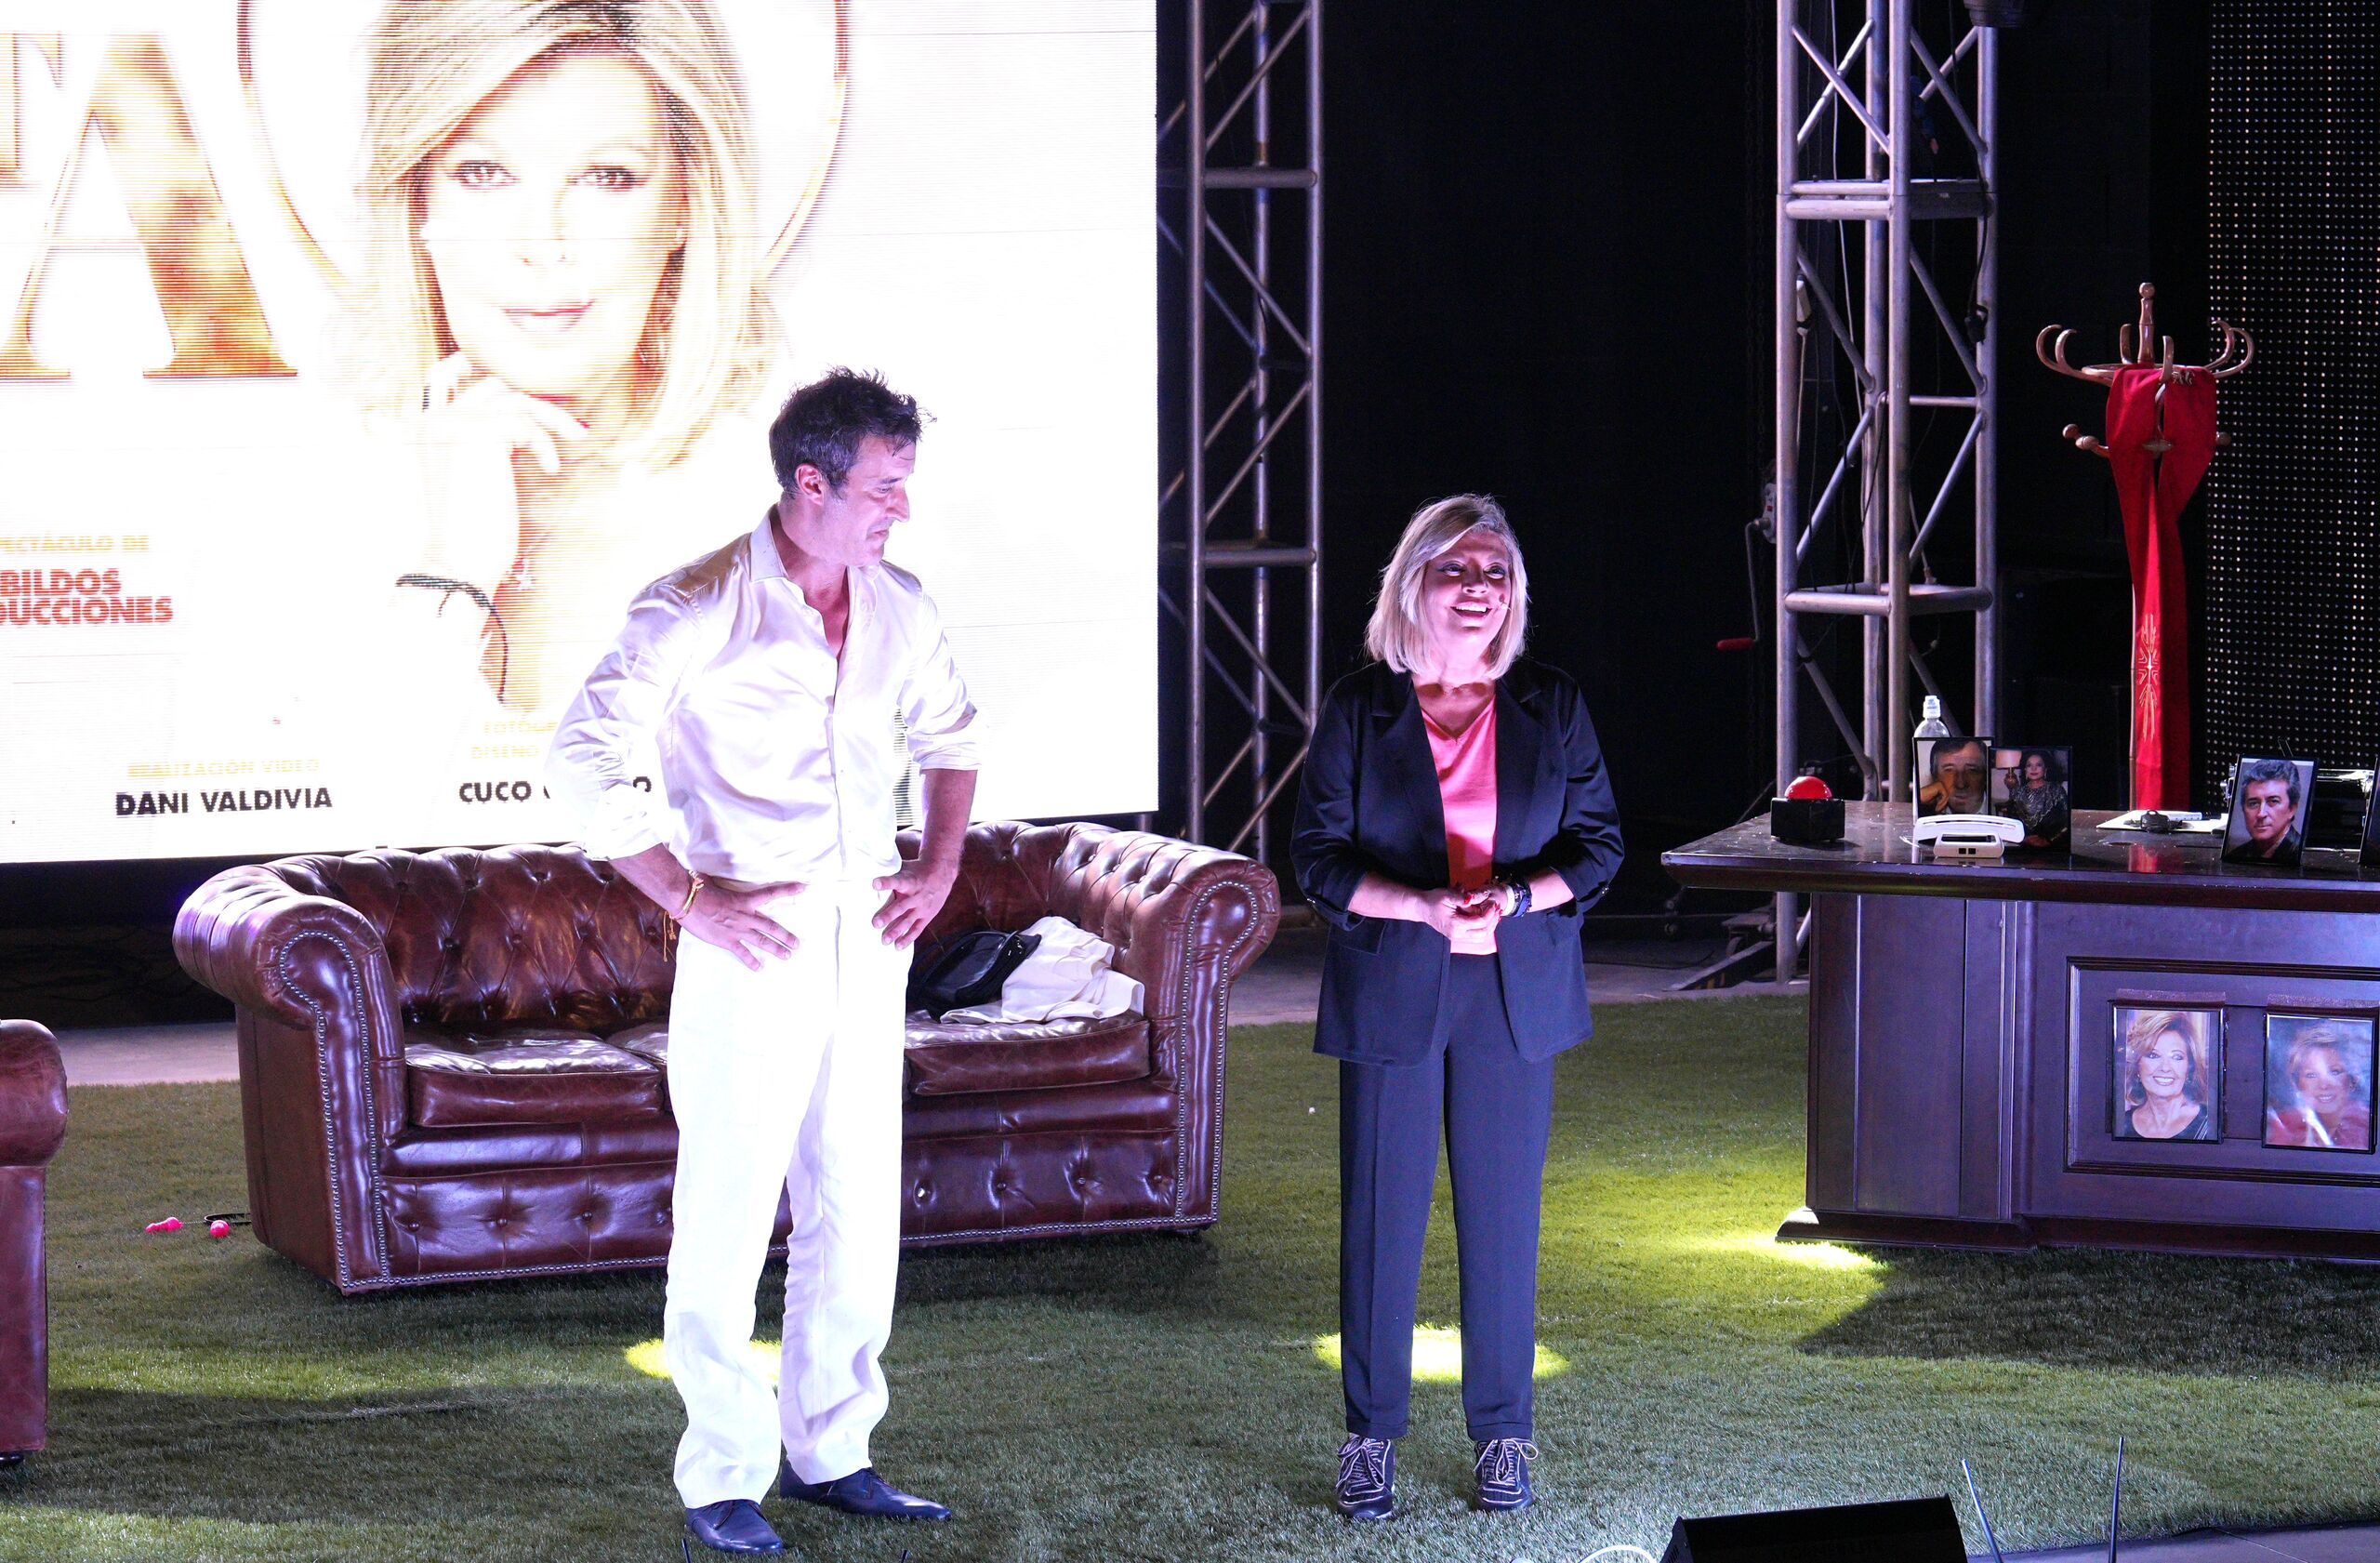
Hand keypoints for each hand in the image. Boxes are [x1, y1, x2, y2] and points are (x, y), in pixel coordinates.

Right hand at [412, 352, 587, 592]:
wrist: (461, 558)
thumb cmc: (474, 528)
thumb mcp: (477, 473)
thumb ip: (487, 439)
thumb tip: (522, 415)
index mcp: (425, 428)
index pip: (441, 377)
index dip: (470, 363)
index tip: (511, 374)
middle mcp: (433, 419)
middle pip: (493, 384)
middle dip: (536, 401)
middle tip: (570, 428)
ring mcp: (453, 423)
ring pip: (515, 398)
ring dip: (551, 419)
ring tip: (573, 442)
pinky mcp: (477, 432)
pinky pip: (526, 423)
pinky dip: (544, 444)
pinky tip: (547, 469)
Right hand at [681, 879, 802, 970]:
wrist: (687, 901)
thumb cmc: (699, 888)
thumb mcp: (716, 882)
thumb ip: (721, 883)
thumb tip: (711, 878)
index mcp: (745, 899)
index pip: (771, 893)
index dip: (788, 890)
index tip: (803, 887)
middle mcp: (746, 916)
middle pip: (772, 927)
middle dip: (786, 936)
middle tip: (797, 944)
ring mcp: (738, 930)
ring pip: (762, 941)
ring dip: (776, 949)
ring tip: (787, 956)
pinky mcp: (727, 941)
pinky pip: (743, 953)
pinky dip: (751, 961)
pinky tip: (758, 968)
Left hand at [872, 859, 957, 947]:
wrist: (942, 874)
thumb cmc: (915, 870)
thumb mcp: (904, 867)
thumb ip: (888, 872)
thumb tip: (864, 871)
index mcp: (909, 880)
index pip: (897, 881)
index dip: (886, 882)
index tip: (874, 884)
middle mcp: (916, 895)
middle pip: (902, 906)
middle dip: (889, 915)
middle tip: (875, 923)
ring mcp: (922, 907)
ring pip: (908, 920)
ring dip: (896, 931)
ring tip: (884, 940)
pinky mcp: (927, 916)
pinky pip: (917, 929)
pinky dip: (908, 938)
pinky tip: (897, 946)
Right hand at [1411, 885, 1499, 941]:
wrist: (1421, 908)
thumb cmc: (1433, 900)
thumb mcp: (1448, 895)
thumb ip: (1463, 897)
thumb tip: (1478, 897)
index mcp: (1455, 925)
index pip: (1480, 923)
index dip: (1489, 913)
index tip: (1493, 903)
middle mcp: (1457, 935)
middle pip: (1483, 933)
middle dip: (1492, 921)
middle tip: (1496, 909)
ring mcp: (1457, 937)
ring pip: (1480, 937)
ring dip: (1490, 926)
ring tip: (1493, 913)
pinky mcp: (1457, 936)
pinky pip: (1475, 936)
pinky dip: (1483, 928)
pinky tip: (1486, 918)